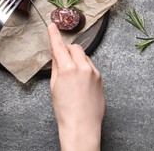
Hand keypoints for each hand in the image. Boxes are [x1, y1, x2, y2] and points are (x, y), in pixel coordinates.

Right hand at [47, 23, 104, 150]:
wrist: (81, 126)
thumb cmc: (65, 110)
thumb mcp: (54, 86)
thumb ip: (56, 66)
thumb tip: (55, 53)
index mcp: (68, 69)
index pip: (59, 46)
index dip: (54, 34)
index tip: (52, 26)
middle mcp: (83, 67)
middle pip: (75, 48)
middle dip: (67, 50)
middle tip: (61, 60)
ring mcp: (94, 73)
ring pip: (84, 56)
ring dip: (76, 59)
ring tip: (71, 77)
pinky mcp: (101, 78)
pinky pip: (91, 66)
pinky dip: (84, 68)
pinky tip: (80, 82)